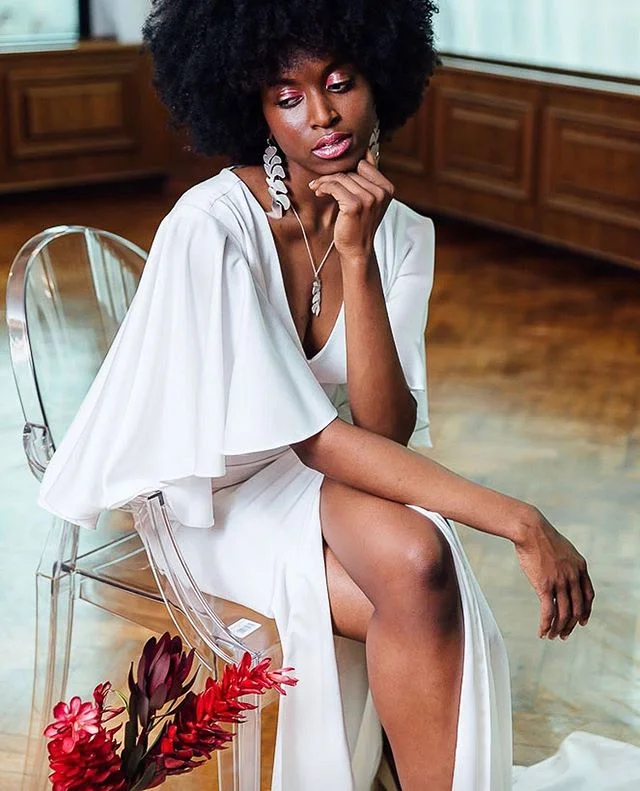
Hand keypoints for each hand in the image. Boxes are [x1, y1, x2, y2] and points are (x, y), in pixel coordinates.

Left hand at [308, 148, 393, 263]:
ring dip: (325, 181)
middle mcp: (381, 192)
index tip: (336, 176)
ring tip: (318, 188)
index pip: (364, 164)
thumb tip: (364, 150)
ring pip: (341, 177)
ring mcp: (369, 199)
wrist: (357, 250)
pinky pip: (334, 186)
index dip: (348, 168)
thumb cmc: (359, 224)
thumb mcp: (370, 200)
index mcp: (387, 188)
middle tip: (321, 183)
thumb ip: (368, 178)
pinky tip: (319, 192)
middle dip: (333, 175)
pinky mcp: (354, 205)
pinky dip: (323, 187)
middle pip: (351, 170)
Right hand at [515, 510, 594, 639]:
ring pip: (564, 614)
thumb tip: (563, 572)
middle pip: (577, 609)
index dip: (586, 611)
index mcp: (581, 568)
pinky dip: (546, 625)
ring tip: (552, 636)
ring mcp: (560, 582)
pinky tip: (541, 631)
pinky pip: (548, 612)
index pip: (588, 596)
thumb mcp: (563, 549)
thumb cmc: (542, 537)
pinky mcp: (544, 586)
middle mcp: (573, 577)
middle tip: (564, 634)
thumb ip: (567, 564)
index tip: (582, 621)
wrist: (531, 530)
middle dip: (572, 625)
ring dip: (559, 629)